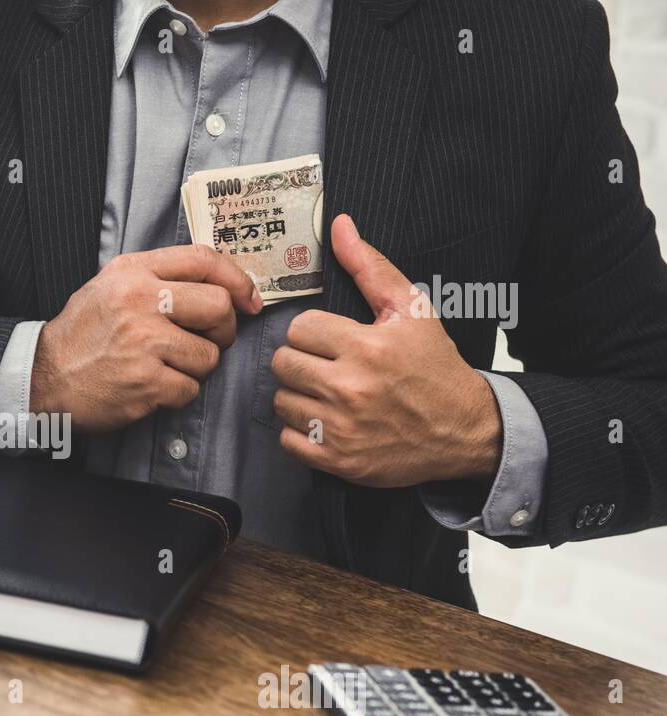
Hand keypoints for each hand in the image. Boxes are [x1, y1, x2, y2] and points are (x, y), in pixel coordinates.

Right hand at [31, 245, 261, 430]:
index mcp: (133, 272)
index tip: (249, 300)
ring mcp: (143, 343)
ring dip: (197, 368)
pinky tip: (152, 387)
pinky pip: (189, 390)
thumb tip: (216, 284)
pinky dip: (177, 394)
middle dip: (224, 330)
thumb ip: (156, 278)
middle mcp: (140, 302)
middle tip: (209, 341)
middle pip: (219, 307)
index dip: (237, 280)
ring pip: (209, 356)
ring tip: (168, 367)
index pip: (204, 260)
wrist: (43, 376)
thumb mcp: (110, 286)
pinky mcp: (145, 383)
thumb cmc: (81, 334)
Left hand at [271, 214, 502, 486]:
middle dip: (302, 362)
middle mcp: (350, 388)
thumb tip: (339, 226)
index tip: (333, 341)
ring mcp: (341, 428)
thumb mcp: (411, 311)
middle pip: (283, 363)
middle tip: (327, 366)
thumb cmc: (433, 367)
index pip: (299, 328)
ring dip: (298, 396)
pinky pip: (287, 440)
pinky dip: (300, 433)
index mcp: (366, 347)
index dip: (314, 333)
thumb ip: (370, 267)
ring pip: (281, 400)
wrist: (463, 430)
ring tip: (326, 394)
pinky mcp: (337, 460)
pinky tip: (324, 422)